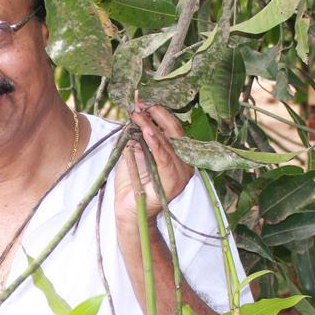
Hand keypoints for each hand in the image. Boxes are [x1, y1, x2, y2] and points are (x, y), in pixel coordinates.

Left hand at [114, 104, 193, 228]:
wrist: (129, 211)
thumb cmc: (131, 183)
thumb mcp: (134, 153)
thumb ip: (137, 136)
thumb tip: (136, 116)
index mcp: (178, 155)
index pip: (173, 129)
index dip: (159, 114)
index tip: (142, 103)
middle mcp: (184, 163)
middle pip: (175, 132)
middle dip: (157, 116)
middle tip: (141, 105)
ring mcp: (181, 173)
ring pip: (168, 143)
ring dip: (151, 126)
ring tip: (138, 115)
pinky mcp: (173, 181)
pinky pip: (164, 158)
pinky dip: (156, 144)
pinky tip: (148, 131)